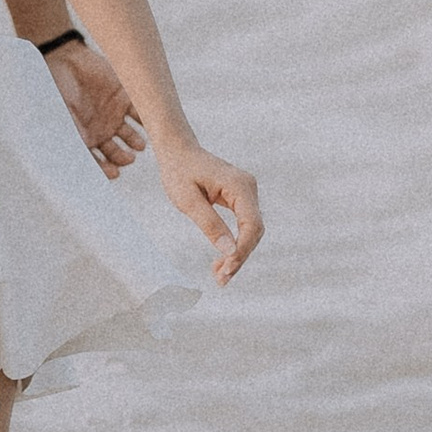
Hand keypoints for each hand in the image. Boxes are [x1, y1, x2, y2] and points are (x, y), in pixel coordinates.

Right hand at [41, 39, 145, 175]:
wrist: (66, 58)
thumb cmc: (59, 89)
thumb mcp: (63, 117)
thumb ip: (73, 138)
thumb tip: (78, 164)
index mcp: (84, 137)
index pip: (98, 162)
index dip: (107, 170)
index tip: (114, 173)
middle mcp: (100, 130)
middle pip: (118, 154)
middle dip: (124, 158)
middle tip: (129, 158)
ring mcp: (113, 115)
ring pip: (132, 137)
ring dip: (137, 143)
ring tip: (138, 144)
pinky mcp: (124, 98)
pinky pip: (140, 113)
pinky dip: (145, 119)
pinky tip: (146, 123)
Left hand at [155, 139, 262, 281]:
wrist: (177, 151)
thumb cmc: (178, 172)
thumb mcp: (187, 200)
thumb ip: (209, 224)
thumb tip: (230, 251)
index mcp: (239, 185)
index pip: (251, 224)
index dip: (242, 250)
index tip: (226, 270)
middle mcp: (248, 187)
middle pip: (254, 230)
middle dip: (240, 257)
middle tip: (220, 280)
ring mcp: (247, 192)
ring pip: (250, 231)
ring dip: (237, 253)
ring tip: (219, 275)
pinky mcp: (240, 198)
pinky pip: (244, 225)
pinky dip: (235, 243)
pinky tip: (222, 259)